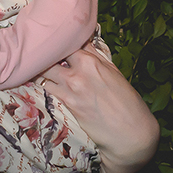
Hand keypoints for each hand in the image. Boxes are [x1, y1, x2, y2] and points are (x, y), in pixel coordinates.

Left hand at [39, 45, 158, 172]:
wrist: (130, 131)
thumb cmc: (127, 101)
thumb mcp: (114, 72)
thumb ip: (96, 57)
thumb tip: (84, 42)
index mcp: (92, 61)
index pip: (68, 42)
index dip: (61, 42)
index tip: (58, 42)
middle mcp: (78, 72)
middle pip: (51, 55)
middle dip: (47, 54)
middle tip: (45, 54)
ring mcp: (70, 89)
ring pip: (44, 72)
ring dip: (42, 70)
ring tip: (42, 69)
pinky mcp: (66, 104)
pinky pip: (48, 89)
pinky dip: (47, 85)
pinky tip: (47, 84)